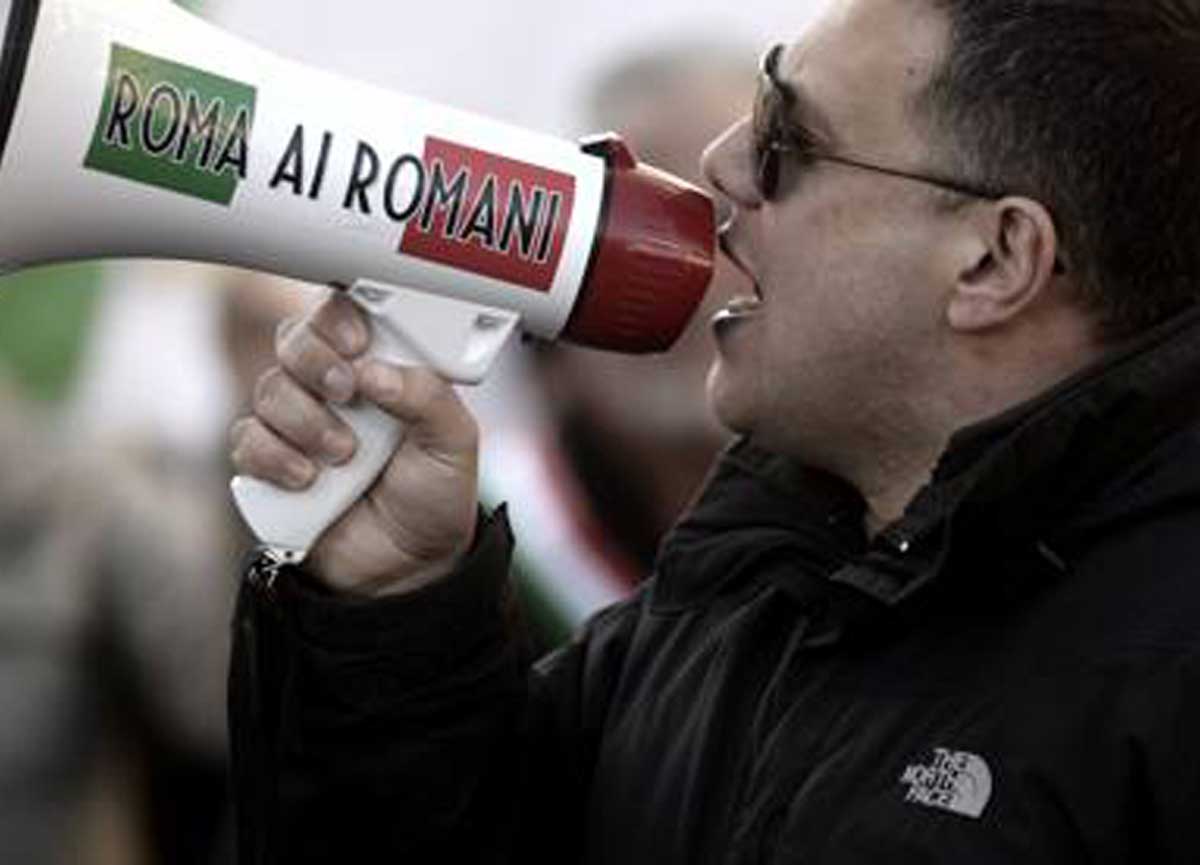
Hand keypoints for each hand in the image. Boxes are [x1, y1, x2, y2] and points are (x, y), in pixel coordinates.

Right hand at [230, 289, 478, 596]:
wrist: (408, 567)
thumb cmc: (433, 495)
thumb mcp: (454, 442)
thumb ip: (428, 397)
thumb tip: (375, 372)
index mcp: (378, 368)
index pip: (343, 315)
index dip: (339, 317)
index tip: (357, 341)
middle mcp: (332, 388)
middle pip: (294, 339)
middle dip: (315, 362)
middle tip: (347, 393)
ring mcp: (297, 423)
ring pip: (269, 389)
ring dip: (305, 420)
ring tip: (343, 456)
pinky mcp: (269, 463)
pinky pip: (247, 440)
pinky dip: (275, 457)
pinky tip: (307, 480)